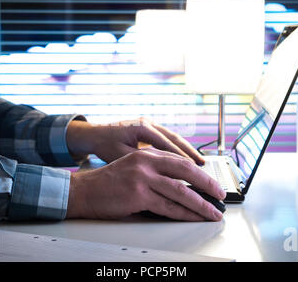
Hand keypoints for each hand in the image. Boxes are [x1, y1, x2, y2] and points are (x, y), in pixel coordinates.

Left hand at [66, 117, 204, 164]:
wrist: (95, 134)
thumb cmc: (105, 144)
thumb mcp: (120, 155)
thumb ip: (139, 162)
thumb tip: (158, 173)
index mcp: (142, 127)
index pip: (166, 143)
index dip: (180, 157)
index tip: (192, 168)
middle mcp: (149, 123)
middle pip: (175, 138)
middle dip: (190, 152)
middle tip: (203, 165)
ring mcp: (150, 124)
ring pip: (174, 138)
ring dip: (187, 150)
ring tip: (200, 163)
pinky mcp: (149, 130)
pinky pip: (168, 140)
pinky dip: (178, 150)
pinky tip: (186, 160)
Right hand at [66, 149, 225, 220]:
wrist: (84, 190)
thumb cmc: (109, 182)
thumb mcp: (134, 166)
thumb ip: (156, 171)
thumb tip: (182, 185)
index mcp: (147, 153)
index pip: (181, 161)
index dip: (200, 173)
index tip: (211, 183)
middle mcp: (147, 162)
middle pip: (186, 172)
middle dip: (207, 184)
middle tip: (220, 195)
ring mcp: (143, 177)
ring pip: (181, 191)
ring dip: (201, 204)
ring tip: (212, 211)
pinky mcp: (138, 194)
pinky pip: (168, 206)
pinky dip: (184, 214)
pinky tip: (193, 217)